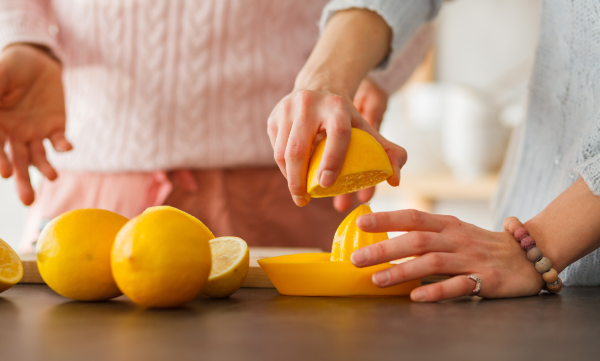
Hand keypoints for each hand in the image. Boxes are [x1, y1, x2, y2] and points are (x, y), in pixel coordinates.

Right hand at [0, 44, 71, 204]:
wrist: (34, 59)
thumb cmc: (8, 68)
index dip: (1, 161)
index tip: (5, 174)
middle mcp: (14, 135)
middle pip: (18, 162)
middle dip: (23, 181)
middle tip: (27, 201)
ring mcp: (35, 133)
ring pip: (40, 157)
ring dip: (46, 169)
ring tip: (52, 177)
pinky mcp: (56, 127)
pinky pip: (60, 140)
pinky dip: (63, 145)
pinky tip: (66, 147)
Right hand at [267, 85, 404, 211]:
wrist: (320, 86)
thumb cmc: (347, 118)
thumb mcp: (369, 129)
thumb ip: (389, 153)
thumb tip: (394, 180)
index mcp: (338, 106)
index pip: (337, 134)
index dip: (332, 160)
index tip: (327, 185)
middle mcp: (309, 104)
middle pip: (299, 148)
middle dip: (298, 180)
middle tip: (305, 200)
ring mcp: (287, 109)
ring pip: (282, 152)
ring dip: (289, 177)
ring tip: (299, 193)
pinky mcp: (273, 117)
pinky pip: (276, 149)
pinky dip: (283, 167)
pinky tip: (293, 175)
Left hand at [350, 210, 543, 301]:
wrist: (530, 254)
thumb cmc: (481, 244)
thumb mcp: (453, 232)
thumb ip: (425, 234)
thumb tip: (384, 240)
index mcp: (447, 224)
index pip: (413, 216)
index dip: (386, 218)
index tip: (360, 222)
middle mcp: (457, 239)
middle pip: (417, 240)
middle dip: (385, 248)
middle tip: (357, 258)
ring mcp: (471, 259)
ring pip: (433, 262)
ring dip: (403, 271)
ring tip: (378, 280)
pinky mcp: (486, 279)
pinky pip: (459, 285)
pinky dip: (437, 291)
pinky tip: (416, 296)